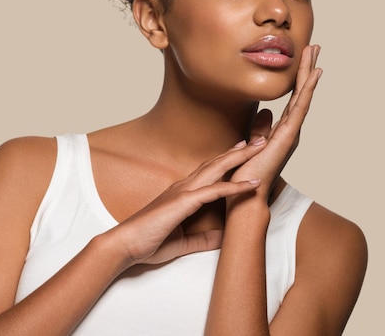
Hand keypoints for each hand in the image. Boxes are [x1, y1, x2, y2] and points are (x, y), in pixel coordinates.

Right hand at [108, 140, 265, 266]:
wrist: (125, 245)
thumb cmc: (148, 242)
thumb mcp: (183, 242)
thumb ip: (203, 239)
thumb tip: (222, 239)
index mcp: (182, 193)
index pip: (209, 171)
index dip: (227, 159)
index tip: (243, 148)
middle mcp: (184, 186)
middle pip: (216, 163)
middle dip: (239, 151)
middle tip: (259, 140)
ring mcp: (183, 191)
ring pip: (217, 169)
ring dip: (240, 158)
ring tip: (259, 148)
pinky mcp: (183, 202)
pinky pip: (214, 191)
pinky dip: (234, 186)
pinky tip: (251, 183)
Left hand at [231, 44, 321, 198]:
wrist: (246, 197)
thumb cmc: (247, 175)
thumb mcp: (251, 144)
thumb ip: (260, 128)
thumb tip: (264, 112)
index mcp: (281, 131)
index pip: (292, 98)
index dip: (298, 78)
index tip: (303, 58)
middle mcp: (290, 130)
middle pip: (301, 93)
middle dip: (307, 68)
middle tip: (315, 45)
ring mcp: (291, 132)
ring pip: (303, 96)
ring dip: (309, 73)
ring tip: (316, 52)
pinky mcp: (287, 136)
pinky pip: (299, 108)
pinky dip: (307, 90)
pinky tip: (314, 75)